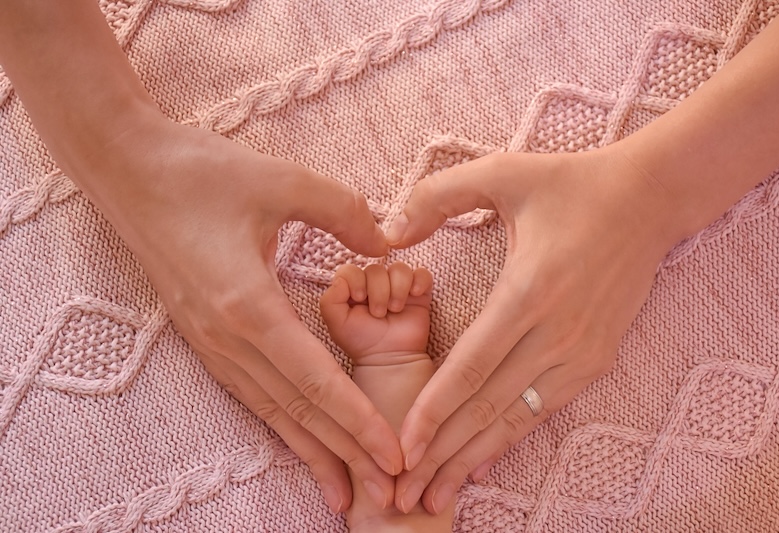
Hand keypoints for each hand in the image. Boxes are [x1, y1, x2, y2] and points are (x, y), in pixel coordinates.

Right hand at [88, 116, 403, 512]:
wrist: (128, 170)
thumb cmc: (202, 172)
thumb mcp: (282, 180)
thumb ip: (343, 212)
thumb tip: (387, 240)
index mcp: (249, 305)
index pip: (315, 379)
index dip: (357, 420)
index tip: (393, 455)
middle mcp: (227, 337)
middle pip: (296, 409)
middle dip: (344, 453)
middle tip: (386, 493)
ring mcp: (210, 341)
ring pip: (271, 409)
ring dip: (312, 449)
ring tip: (345, 488)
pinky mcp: (203, 336)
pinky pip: (251, 391)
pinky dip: (282, 422)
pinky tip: (300, 439)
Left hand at [320, 263, 432, 362]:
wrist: (389, 358)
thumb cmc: (362, 341)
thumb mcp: (337, 324)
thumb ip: (330, 300)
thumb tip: (342, 279)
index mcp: (354, 288)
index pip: (352, 269)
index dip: (355, 280)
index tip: (359, 299)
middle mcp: (375, 284)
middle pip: (376, 269)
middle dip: (378, 291)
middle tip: (379, 314)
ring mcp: (398, 287)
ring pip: (400, 268)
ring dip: (397, 289)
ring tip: (395, 309)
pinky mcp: (419, 293)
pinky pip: (422, 274)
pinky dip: (419, 281)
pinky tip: (414, 295)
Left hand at [386, 147, 678, 513]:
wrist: (648, 200)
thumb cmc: (569, 184)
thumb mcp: (501, 172)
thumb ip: (438, 196)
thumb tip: (387, 232)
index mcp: (527, 292)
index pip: (470, 367)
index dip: (433, 411)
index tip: (401, 447)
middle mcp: (555, 333)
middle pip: (487, 408)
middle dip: (441, 454)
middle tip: (403, 495)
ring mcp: (579, 353)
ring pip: (515, 420)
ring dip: (471, 460)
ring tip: (434, 496)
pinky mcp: (595, 360)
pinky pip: (542, 411)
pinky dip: (509, 441)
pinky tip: (481, 465)